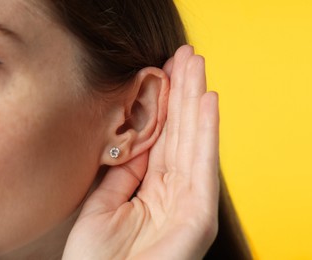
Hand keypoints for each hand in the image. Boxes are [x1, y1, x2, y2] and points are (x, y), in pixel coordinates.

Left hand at [62, 45, 219, 259]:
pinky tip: (207, 100)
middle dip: (184, 92)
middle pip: (181, 133)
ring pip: (194, 140)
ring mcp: (191, 202)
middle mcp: (177, 191)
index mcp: (154, 189)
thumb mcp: (104, 206)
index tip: (165, 71)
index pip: (163, 138)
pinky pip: (203, 165)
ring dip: (196, 100)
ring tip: (197, 65)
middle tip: (187, 55)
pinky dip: (207, 132)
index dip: (165, 104)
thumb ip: (123, 172)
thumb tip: (134, 140)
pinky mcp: (200, 215)